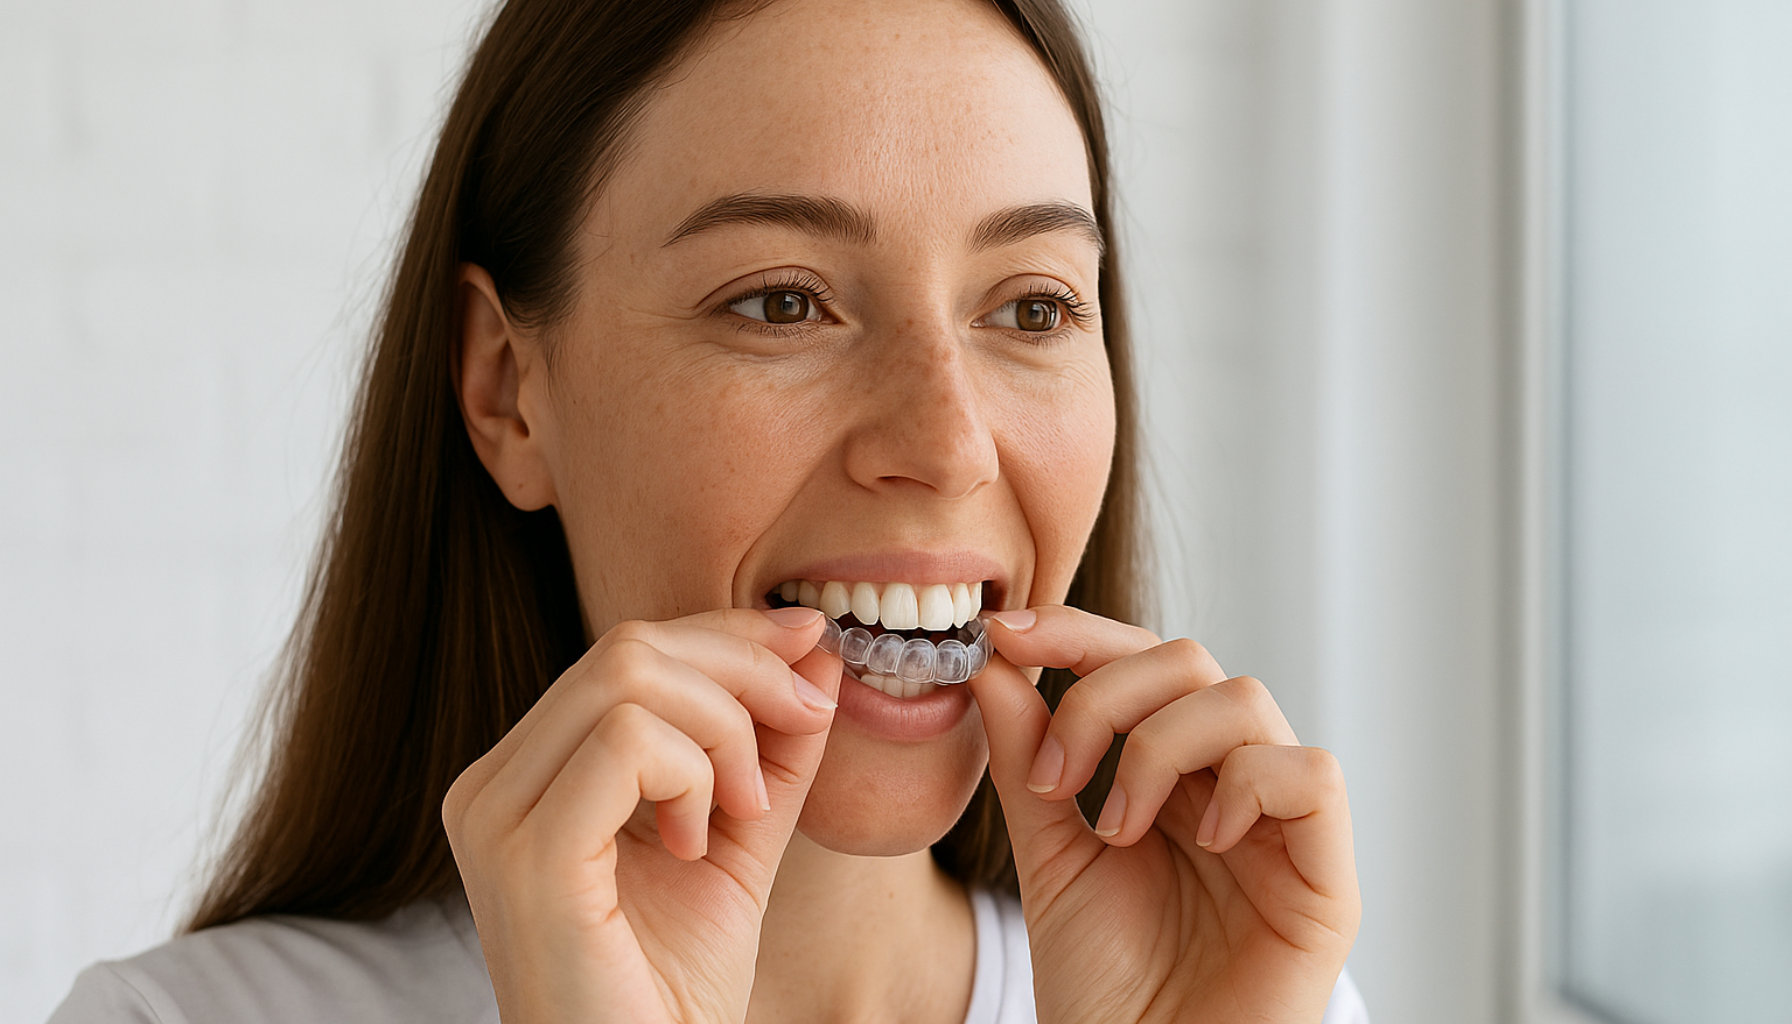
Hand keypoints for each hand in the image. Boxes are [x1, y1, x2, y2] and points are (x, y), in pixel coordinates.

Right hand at [441, 608, 840, 1023]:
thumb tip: (815, 651)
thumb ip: (769, 748)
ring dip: (723, 729)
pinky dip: (692, 773)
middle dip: (743, 668)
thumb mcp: (738, 838)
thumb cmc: (675, 986)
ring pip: (628, 677)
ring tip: (739, 809)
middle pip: (628, 648)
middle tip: (805, 723)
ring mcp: (498, 817)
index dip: (730, 635)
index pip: (626, 652)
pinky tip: (696, 843)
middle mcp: (494, 786)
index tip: (812, 646)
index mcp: (527, 775)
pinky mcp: (529, 855)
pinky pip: (628, 742)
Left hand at [970, 606, 1359, 1023]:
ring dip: (1159, 745)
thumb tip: (996, 666)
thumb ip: (1028, 763)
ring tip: (1116, 826)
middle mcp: (1230, 785)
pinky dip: (1248, 782)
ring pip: (1245, 701)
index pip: (1139, 663)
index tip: (1004, 637)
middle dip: (1106, 694)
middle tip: (1057, 773)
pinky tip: (1202, 838)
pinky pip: (1312, 774)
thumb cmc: (1105, 987)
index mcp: (1171, 776)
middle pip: (1191, 661)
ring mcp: (1282, 827)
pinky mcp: (1326, 879)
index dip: (1078, 635)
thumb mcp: (1050, 857)